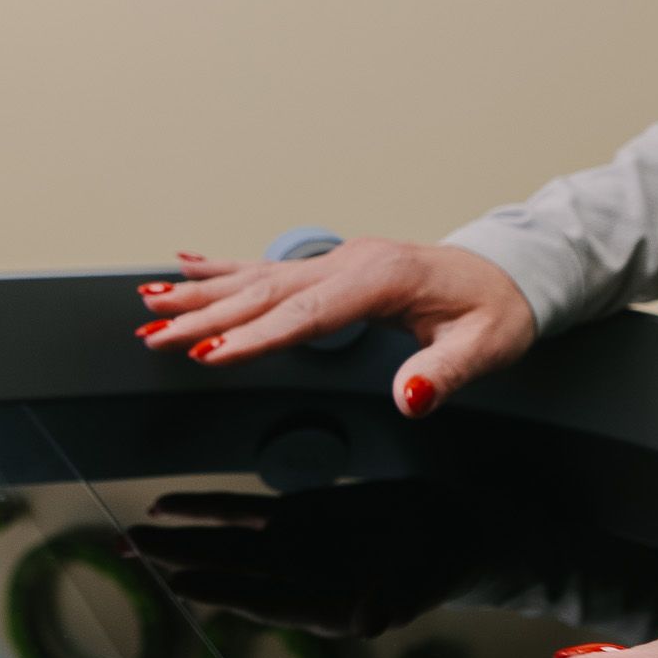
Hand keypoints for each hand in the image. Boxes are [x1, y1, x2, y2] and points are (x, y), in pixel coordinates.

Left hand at [128, 481, 505, 635]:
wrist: (460, 535)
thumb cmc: (447, 564)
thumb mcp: (430, 582)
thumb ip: (399, 600)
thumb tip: (371, 621)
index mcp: (326, 606)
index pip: (265, 599)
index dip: (222, 591)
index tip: (179, 584)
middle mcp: (298, 580)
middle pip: (228, 571)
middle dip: (178, 562)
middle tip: (128, 553)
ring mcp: (293, 548)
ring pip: (224, 542)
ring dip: (179, 539)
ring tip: (132, 535)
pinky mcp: (296, 517)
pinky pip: (240, 512)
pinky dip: (205, 509)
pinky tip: (168, 506)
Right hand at [134, 242, 535, 416]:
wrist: (508, 273)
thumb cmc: (498, 310)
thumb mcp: (487, 346)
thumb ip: (446, 372)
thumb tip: (411, 397)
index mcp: (382, 279)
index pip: (305, 315)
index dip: (254, 336)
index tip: (211, 353)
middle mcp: (350, 263)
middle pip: (264, 292)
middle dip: (203, 316)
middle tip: (153, 335)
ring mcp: (337, 261)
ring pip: (255, 277)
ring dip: (199, 293)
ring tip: (148, 303)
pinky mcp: (332, 267)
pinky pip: (267, 266)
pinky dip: (222, 269)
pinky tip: (184, 267)